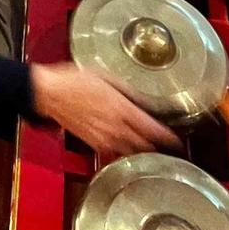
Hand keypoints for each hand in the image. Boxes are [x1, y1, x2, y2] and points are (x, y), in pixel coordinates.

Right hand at [29, 65, 176, 154]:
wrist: (49, 94)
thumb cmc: (74, 81)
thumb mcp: (106, 76)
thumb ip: (128, 91)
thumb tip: (144, 101)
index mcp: (122, 110)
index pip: (154, 131)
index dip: (170, 139)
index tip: (179, 142)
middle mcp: (116, 129)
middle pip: (146, 146)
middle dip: (160, 147)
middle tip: (170, 147)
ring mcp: (105, 139)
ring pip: (133, 152)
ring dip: (144, 151)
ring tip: (154, 148)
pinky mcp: (94, 144)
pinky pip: (116, 153)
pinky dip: (127, 152)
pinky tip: (129, 147)